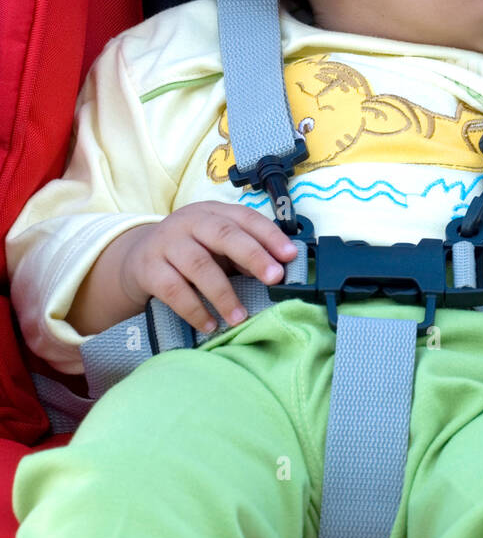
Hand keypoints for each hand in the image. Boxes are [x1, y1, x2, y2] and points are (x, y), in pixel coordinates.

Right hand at [118, 201, 297, 334]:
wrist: (136, 258)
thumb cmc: (189, 252)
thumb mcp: (215, 246)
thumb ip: (242, 254)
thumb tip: (275, 271)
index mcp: (212, 212)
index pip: (245, 217)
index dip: (269, 235)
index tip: (290, 255)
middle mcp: (189, 222)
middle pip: (224, 234)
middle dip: (253, 255)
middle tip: (274, 278)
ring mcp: (166, 244)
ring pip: (199, 266)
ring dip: (224, 294)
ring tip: (240, 317)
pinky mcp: (149, 269)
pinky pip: (174, 291)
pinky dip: (194, 310)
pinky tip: (210, 325)